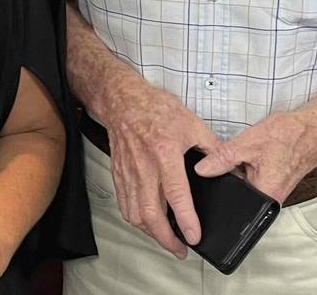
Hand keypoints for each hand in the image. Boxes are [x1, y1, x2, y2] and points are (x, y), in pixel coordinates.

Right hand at [100, 78, 219, 257]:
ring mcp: (128, 171)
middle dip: (166, 238)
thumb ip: (212, 149)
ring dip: (150, 232)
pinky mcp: (118, 173)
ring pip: (134, 212)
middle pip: (150, 212)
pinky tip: (146, 222)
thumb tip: (229, 169)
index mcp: (164, 153)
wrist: (122, 100)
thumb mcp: (192, 124)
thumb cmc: (155, 109)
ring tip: (166, 239)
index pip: (175, 194)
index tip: (194, 237)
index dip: (185, 219)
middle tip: (180, 249)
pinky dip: (135, 218)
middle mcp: (144, 166)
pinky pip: (123, 203)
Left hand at [195, 109, 316, 202]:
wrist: (309, 129)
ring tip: (249, 154)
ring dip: (239, 168)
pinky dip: (248, 165)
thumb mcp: (246, 144)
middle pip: (236, 191)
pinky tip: (253, 155)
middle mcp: (271, 197)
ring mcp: (273, 189)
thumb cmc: (288, 136)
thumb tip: (202, 169)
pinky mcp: (273, 181)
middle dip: (229, 174)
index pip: (231, 200)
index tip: (213, 173)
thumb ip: (221, 158)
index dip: (216, 186)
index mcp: (265, 194)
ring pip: (243, 182)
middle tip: (240, 157)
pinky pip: (252, 176)